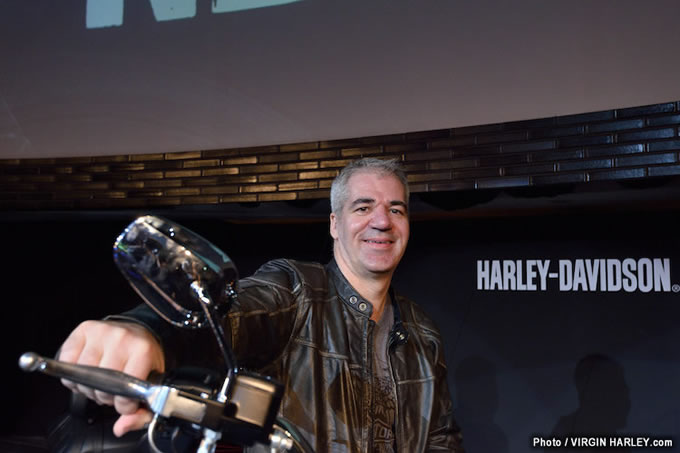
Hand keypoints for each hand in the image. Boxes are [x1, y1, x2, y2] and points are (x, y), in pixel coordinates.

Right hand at [58, 320, 164, 435]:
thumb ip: (141, 411)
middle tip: (112, 392)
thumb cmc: (143, 357)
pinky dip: (72, 373)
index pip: (125, 390)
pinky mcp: (84, 329)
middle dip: (105, 397)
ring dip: (87, 386)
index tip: (125, 404)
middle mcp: (122, 338)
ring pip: (81, 375)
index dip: (123, 405)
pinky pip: (66, 361)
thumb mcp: (151, 382)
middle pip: (101, 384)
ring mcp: (102, 332)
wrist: (138, 331)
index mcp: (143, 350)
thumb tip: (121, 427)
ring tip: (99, 382)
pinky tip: (86, 370)